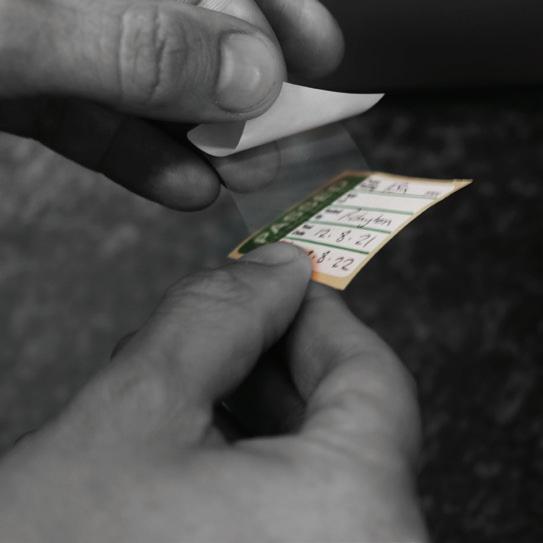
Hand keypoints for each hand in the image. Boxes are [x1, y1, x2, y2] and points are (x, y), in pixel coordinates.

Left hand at [0, 0, 343, 208]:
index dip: (273, 5)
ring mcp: (51, 40)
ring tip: (242, 178)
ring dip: (200, 138)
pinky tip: (181, 186)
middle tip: (287, 137)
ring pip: (146, 87)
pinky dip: (140, 158)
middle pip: (186, 32)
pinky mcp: (23, 88)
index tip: (318, 52)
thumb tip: (252, 75)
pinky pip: (95, 123)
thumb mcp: (24, 26)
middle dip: (242, 89)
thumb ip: (140, 46)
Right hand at [0, 243, 426, 541]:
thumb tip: (275, 270)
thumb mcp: (136, 412)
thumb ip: (217, 319)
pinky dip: (261, 472)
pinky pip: (306, 515)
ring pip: (324, 471)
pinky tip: (207, 453)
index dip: (322, 318)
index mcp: (353, 518)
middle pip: (351, 426)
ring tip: (203, 387)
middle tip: (236, 331)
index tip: (286, 289)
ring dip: (264, 417)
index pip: (373, 379)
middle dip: (281, 366)